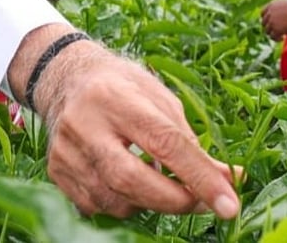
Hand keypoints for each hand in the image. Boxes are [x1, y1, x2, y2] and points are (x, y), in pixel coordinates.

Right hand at [36, 42, 241, 218]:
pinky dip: (127, 204)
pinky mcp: (56, 174)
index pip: (164, 142)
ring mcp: (66, 153)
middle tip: (204, 203)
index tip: (229, 203)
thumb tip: (230, 179)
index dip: (200, 176)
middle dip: (175, 201)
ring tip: (166, 186)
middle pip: (132, 180)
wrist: (66, 79)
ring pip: (116, 201)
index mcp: (116, 97)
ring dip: (152, 204)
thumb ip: (191, 140)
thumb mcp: (161, 98)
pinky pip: (98, 207)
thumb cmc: (124, 86)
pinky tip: (135, 185)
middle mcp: (84, 125)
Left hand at [261, 0, 286, 36]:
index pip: (262, 13)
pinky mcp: (275, 30)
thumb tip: (279, 17)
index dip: (266, 19)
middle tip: (276, 31)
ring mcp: (272, 21)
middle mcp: (270, 12)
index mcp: (272, 4)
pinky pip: (272, 37)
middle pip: (264, 23)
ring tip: (281, 36)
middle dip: (269, 27)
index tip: (270, 23)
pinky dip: (276, 39)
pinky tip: (283, 38)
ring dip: (273, 34)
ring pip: (267, 31)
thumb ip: (280, 9)